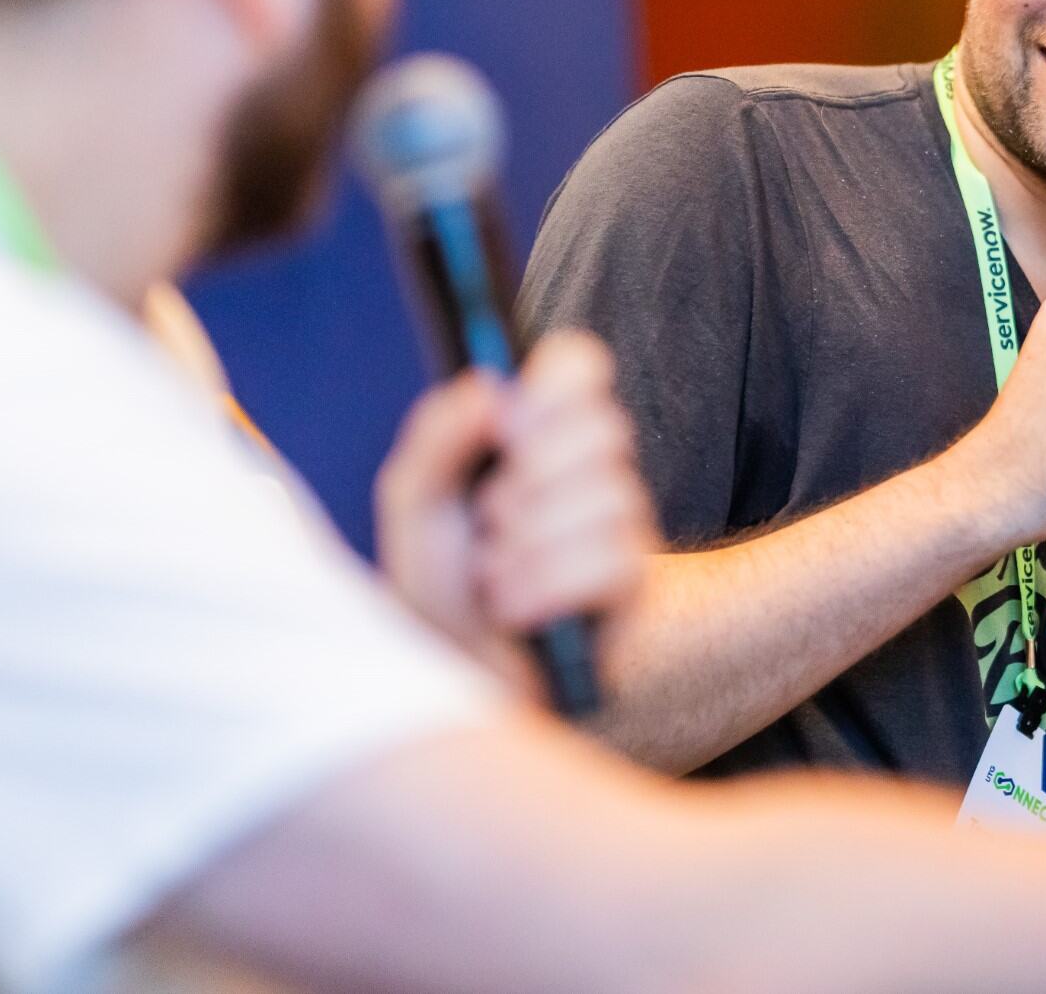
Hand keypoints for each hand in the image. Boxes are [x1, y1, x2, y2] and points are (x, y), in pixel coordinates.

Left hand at [375, 331, 657, 704]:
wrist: (456, 681)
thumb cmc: (436, 591)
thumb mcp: (414, 508)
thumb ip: (438, 437)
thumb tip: (491, 389)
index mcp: (537, 439)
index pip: (581, 365)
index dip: (556, 386)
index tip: (510, 427)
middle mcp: (588, 474)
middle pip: (605, 428)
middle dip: (532, 480)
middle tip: (491, 519)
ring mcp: (619, 529)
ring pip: (611, 496)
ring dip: (528, 544)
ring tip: (494, 576)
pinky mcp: (631, 589)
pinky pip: (613, 560)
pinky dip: (546, 585)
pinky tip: (516, 608)